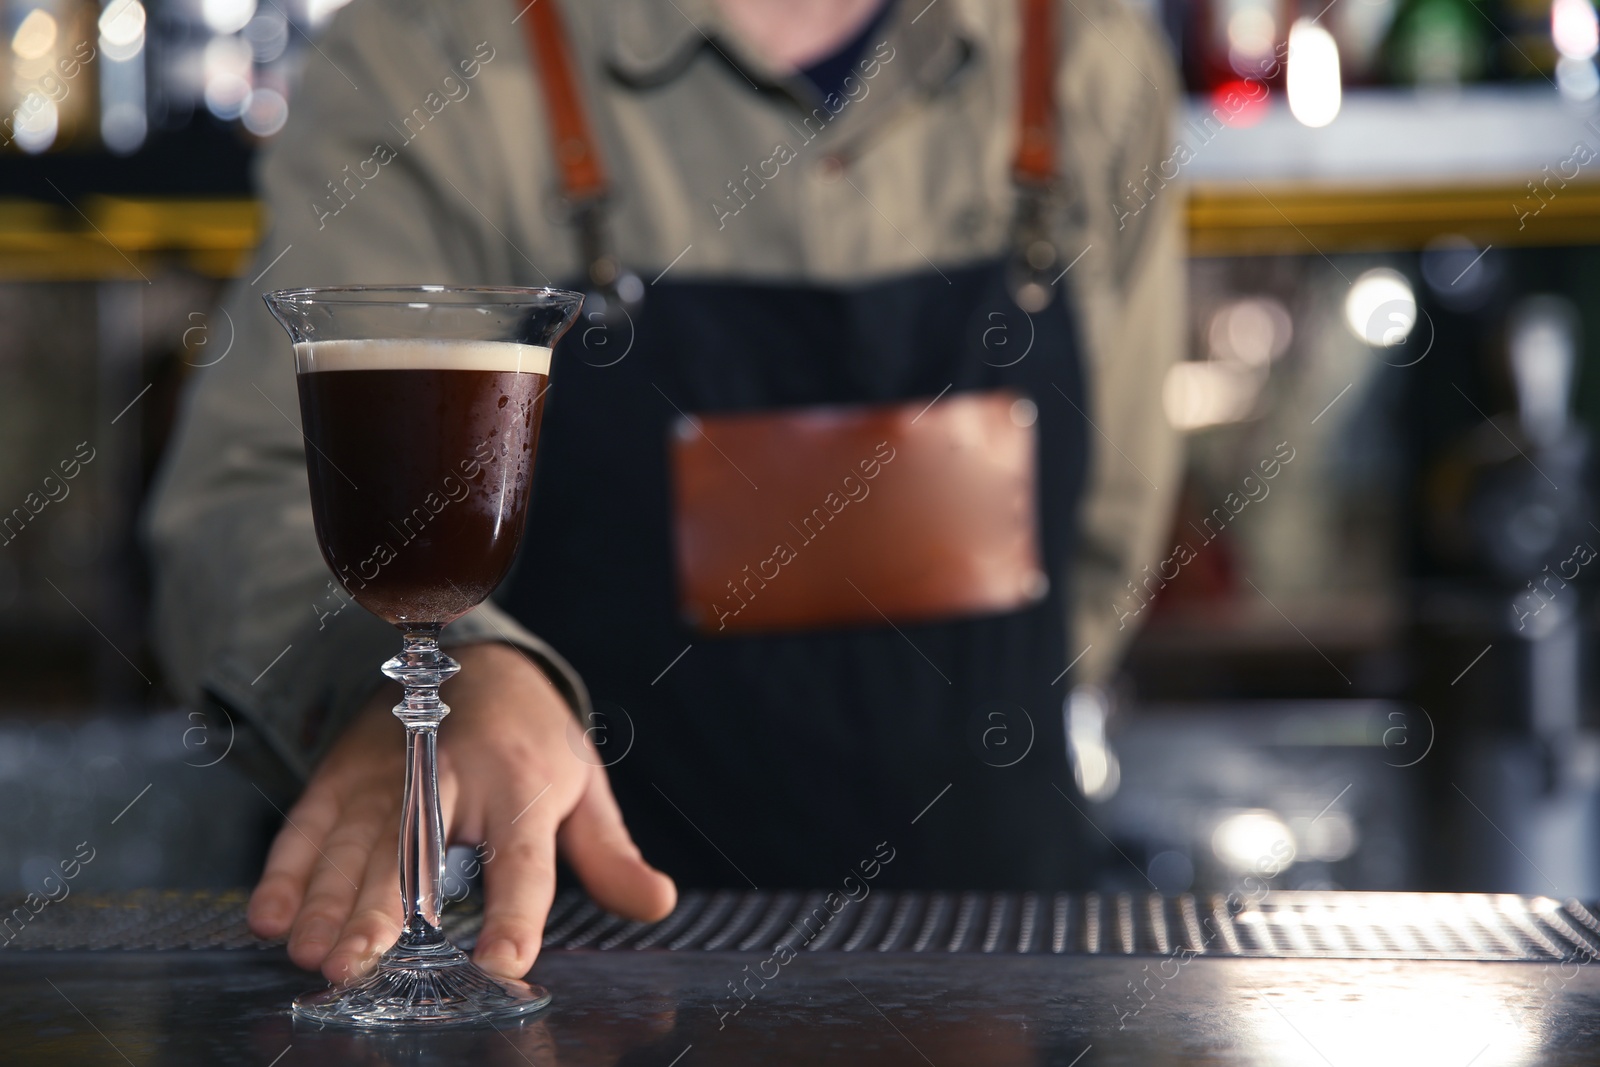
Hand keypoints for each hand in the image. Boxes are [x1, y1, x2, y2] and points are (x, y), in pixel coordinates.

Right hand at [246, 642, 675, 983]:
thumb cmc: (535, 743)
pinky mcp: (347, 771)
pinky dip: (287, 868)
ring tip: (313, 954)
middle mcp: (452, 775)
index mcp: (523, 785)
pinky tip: (270, 917)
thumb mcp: (583, 789)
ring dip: (327, 899)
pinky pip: (312, 822)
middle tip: (355, 965)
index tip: (502, 963)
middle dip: (382, 907)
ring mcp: (391, 772)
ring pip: (356, 840)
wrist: (482, 661)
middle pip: (415, 847)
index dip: (514, 912)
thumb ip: (610, 856)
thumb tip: (657, 904)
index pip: (522, 858)